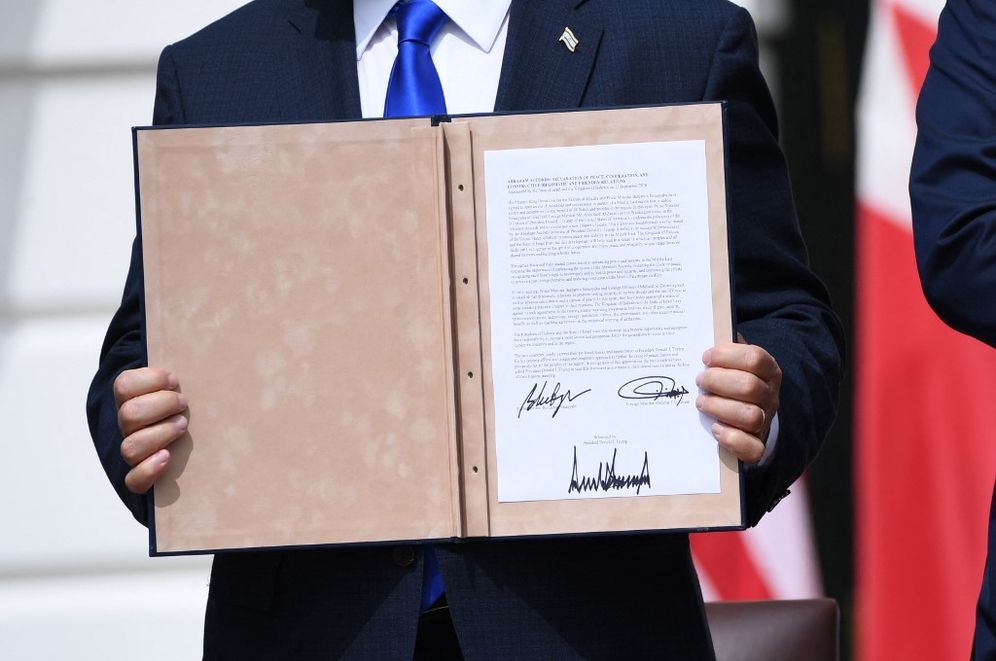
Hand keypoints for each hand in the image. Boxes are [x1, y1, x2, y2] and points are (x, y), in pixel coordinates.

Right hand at [114, 367, 188, 493]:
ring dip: (160, 434)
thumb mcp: (188, 378)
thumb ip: (186, 360)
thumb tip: (200, 306)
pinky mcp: (141, 476)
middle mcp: (127, 425)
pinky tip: (166, 458)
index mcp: (132, 398)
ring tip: (183, 426)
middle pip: (129, 415)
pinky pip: (133, 480)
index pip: (124, 385)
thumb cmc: (192, 402)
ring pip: (131, 446)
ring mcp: (133, 450)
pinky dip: (148, 470)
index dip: (150, 380)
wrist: (197, 441)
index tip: (176, 379)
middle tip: (184, 404)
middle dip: (161, 406)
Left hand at [695, 338, 780, 463]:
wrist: (747, 419)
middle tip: (699, 381)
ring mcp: (765, 421)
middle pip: (750, 387)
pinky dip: (731, 439)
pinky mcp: (757, 445)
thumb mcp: (734, 362)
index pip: (755, 358)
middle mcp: (770, 396)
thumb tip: (712, 330)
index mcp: (768, 370)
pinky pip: (752, 448)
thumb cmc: (733, 382)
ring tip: (701, 403)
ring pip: (750, 416)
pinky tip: (715, 429)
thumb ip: (726, 349)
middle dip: (718, 381)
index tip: (705, 357)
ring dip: (719, 408)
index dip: (727, 356)